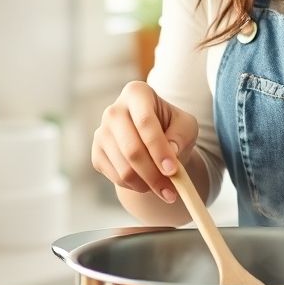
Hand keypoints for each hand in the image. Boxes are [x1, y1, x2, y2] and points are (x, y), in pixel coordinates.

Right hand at [91, 81, 198, 202]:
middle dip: (154, 174)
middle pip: (132, 149)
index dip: (159, 149)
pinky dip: (136, 186)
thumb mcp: (187, 126)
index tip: (173, 170)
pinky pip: (116, 178)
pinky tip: (148, 181)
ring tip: (165, 187)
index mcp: (137, 93)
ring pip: (124, 168)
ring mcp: (101, 133)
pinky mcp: (96, 154)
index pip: (145, 122)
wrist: (154, 140)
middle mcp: (114, 110)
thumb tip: (170, 152)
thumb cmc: (173, 128)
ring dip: (148, 184)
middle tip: (172, 191)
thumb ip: (181, 135)